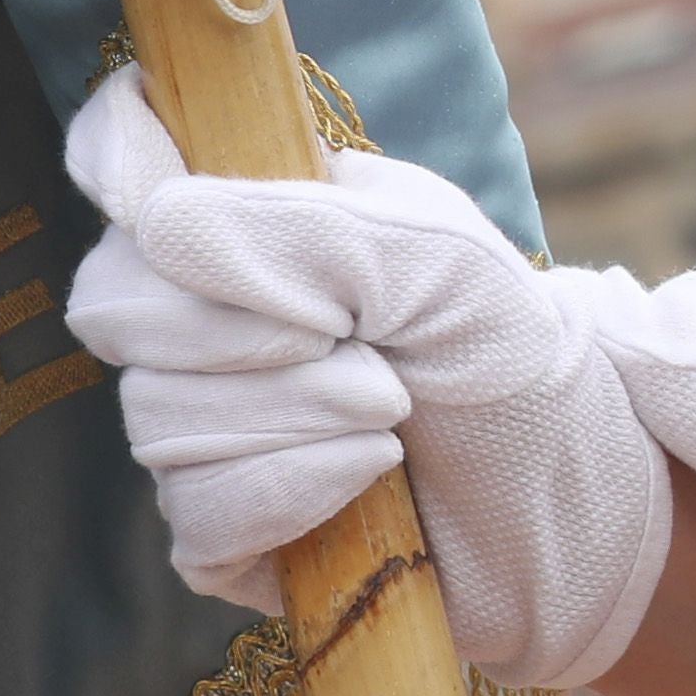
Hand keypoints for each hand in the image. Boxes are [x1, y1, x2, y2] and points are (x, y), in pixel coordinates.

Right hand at [62, 73, 667, 684]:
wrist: (574, 501)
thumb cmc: (511, 359)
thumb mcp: (442, 262)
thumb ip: (305, 232)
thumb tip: (157, 221)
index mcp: (256, 218)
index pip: (124, 163)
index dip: (126, 172)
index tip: (179, 210)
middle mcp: (210, 317)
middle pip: (120, 310)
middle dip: (250, 337)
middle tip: (373, 350)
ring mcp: (207, 426)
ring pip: (159, 420)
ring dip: (296, 419)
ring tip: (395, 416)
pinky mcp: (224, 532)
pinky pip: (196, 517)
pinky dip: (289, 495)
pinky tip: (369, 479)